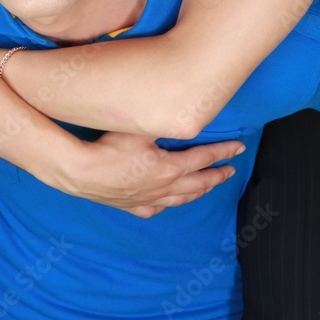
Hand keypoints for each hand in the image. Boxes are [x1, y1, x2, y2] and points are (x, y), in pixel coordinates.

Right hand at [58, 132, 245, 216]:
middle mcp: (163, 186)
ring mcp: (148, 199)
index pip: (203, 157)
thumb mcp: (140, 127)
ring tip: (208, 188)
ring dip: (198, 192)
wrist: (81, 173)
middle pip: (198, 182)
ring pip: (180, 198)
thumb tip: (182, 109)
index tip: (239, 148)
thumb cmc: (109, 148)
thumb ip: (162, 119)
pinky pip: (154, 209)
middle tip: (230, 171)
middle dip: (217, 175)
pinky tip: (166, 204)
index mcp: (170, 167)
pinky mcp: (130, 205)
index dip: (223, 151)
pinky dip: (165, 206)